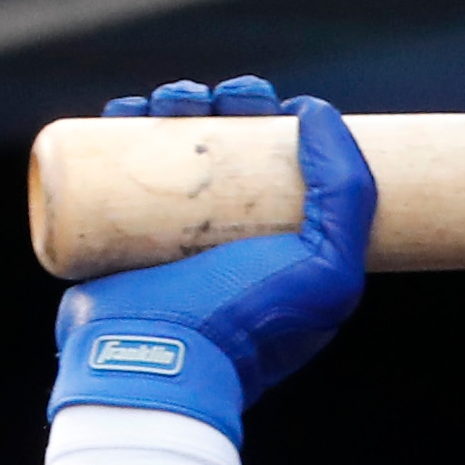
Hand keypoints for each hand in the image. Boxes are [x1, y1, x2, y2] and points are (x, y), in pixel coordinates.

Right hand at [48, 76, 375, 441]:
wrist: (158, 363)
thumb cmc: (248, 323)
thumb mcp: (327, 268)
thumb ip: (348, 193)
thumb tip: (317, 112)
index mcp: (283, 245)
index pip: (284, 164)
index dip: (276, 120)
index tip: (271, 105)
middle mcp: (229, 239)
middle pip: (228, 148)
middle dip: (223, 104)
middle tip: (219, 100)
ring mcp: (171, 237)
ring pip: (174, 148)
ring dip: (174, 104)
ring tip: (172, 100)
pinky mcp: (117, 235)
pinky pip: (116, 168)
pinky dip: (121, 128)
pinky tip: (129, 110)